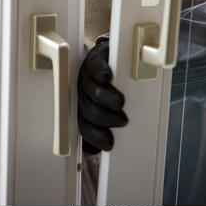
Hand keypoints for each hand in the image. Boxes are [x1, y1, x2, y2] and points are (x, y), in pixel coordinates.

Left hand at [78, 39, 127, 154]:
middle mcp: (83, 92)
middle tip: (122, 120)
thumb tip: (96, 151)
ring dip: (105, 98)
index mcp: (85, 106)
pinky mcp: (95, 57)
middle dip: (105, 119)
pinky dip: (101, 71)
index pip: (85, 126)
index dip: (95, 137)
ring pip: (92, 90)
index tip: (109, 144)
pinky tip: (108, 75)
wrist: (110, 54)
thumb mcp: (107, 107)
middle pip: (89, 110)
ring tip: (119, 102)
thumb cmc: (112, 85)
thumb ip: (103, 125)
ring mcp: (87, 74)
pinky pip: (95, 65)